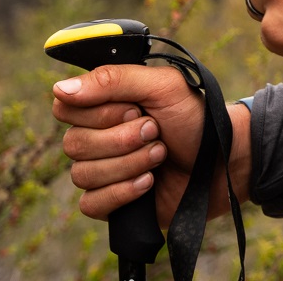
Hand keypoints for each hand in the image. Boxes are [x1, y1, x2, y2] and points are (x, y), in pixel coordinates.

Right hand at [52, 64, 251, 225]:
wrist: (222, 161)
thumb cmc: (195, 118)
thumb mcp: (163, 86)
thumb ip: (114, 79)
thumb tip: (60, 89)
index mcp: (105, 103)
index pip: (65, 106)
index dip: (97, 111)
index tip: (133, 108)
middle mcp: (97, 135)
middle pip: (73, 143)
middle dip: (122, 139)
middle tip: (156, 130)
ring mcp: (102, 170)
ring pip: (82, 174)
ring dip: (129, 163)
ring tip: (160, 154)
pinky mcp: (109, 203)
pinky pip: (91, 204)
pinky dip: (123, 192)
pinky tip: (148, 182)